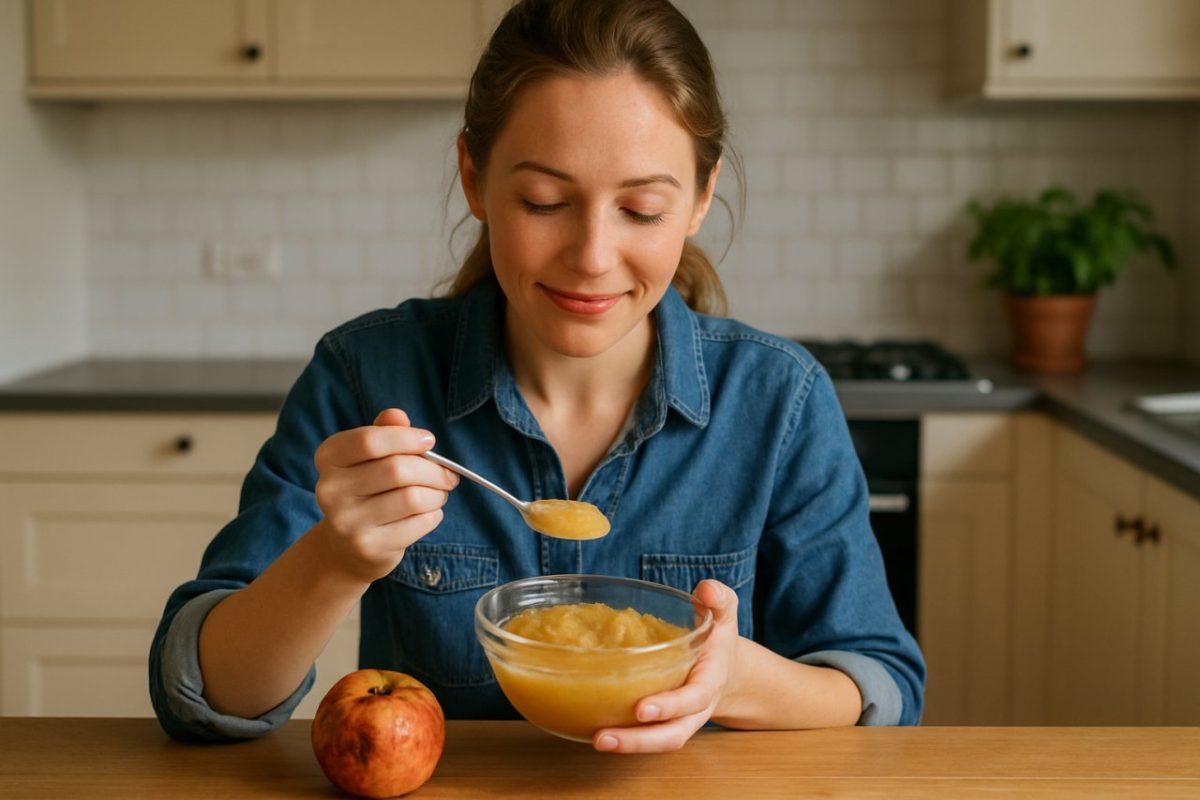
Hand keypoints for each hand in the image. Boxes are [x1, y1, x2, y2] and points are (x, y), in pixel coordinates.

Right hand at [313, 408, 458, 583]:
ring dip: (437, 493)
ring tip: (438, 493)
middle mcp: (330, 490)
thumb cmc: (368, 488)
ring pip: (413, 498)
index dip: (406, 438)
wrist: (347, 547)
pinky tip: (426, 513)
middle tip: (448, 474)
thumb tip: (397, 415)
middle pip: (397, 470)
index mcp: (329, 458)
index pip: (369, 441)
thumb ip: (385, 432)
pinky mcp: (369, 547)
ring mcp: (347, 522)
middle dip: (434, 470)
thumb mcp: (370, 456)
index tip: (429, 441)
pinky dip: (433, 514)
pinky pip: (419, 523)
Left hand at [592, 579, 739, 752]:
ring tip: (596, 739)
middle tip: (603, 737)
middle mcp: (695, 709)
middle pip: (672, 735)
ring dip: (626, 745)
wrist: (727, 670)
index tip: (641, 708)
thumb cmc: (719, 639)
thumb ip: (718, 599)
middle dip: (639, 740)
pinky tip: (591, 729)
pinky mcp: (661, 724)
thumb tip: (705, 589)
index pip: (693, 698)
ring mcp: (678, 721)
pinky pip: (645, 737)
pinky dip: (623, 737)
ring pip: (657, 742)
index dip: (669, 706)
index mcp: (709, 681)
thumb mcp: (724, 614)